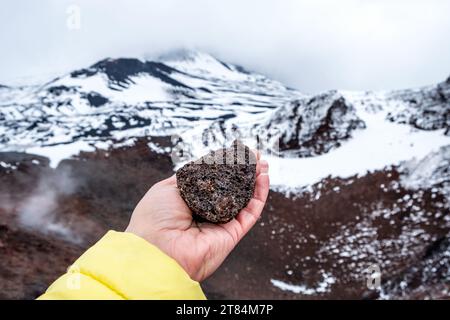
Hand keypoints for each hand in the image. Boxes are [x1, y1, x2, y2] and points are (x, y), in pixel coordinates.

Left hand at [125, 153, 268, 281]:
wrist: (157, 250)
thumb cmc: (156, 218)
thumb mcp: (169, 187)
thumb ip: (191, 174)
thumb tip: (208, 162)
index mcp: (190, 199)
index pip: (214, 179)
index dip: (227, 164)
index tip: (238, 151)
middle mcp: (206, 211)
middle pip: (231, 188)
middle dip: (245, 171)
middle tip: (255, 155)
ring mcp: (221, 222)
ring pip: (244, 199)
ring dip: (255, 180)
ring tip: (263, 163)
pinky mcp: (232, 234)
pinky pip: (250, 213)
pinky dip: (259, 196)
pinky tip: (263, 178)